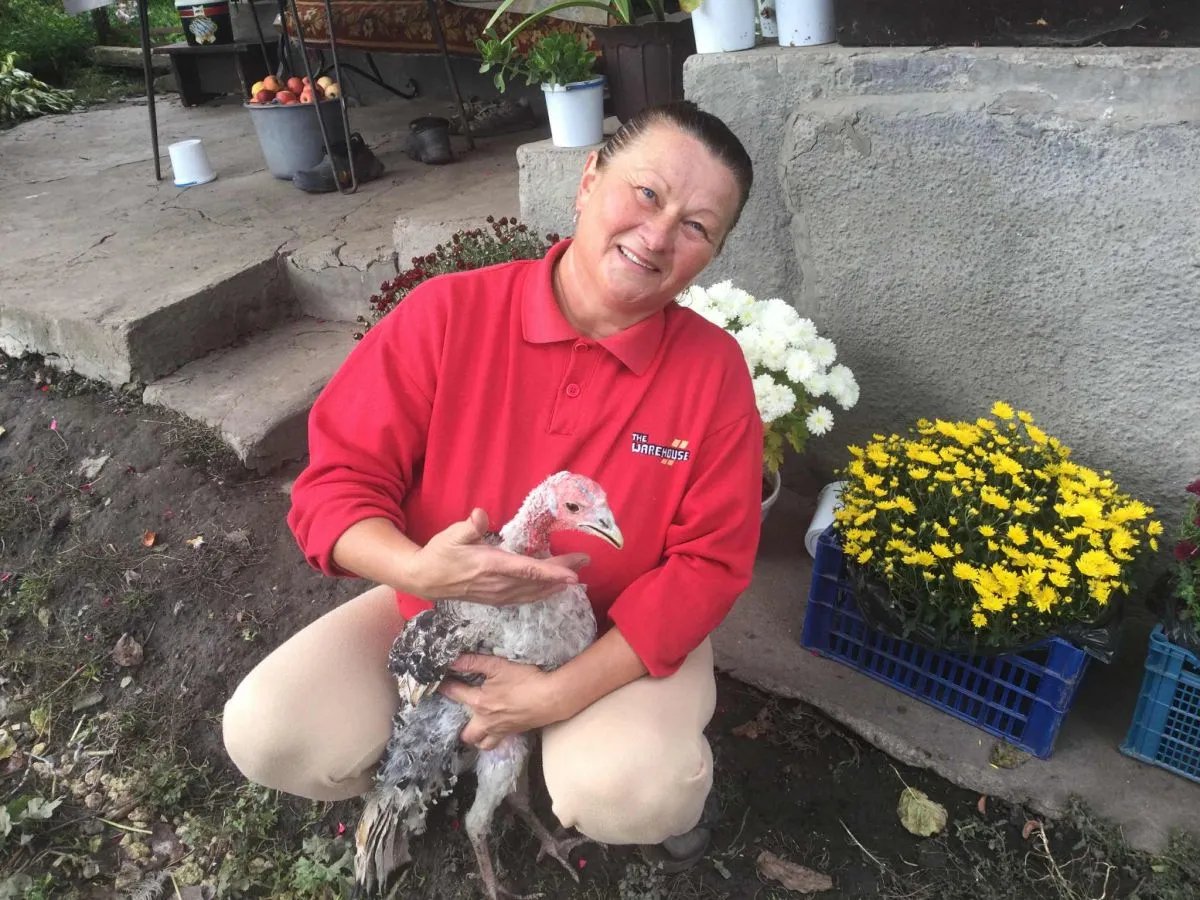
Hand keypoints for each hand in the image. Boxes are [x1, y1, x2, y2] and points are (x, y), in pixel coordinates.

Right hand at [402, 508, 588, 605]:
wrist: (425, 580)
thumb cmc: (439, 553)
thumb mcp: (451, 535)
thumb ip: (469, 526)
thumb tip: (481, 515)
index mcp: (490, 566)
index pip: (527, 571)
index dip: (551, 573)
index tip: (573, 574)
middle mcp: (498, 584)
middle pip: (537, 581)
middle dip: (563, 572)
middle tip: (586, 561)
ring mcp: (498, 595)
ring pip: (534, 593)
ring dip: (556, 585)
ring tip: (577, 575)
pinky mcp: (497, 600)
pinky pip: (525, 598)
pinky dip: (543, 594)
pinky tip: (554, 590)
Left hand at [437, 654, 563, 749]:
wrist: (551, 698)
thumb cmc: (525, 680)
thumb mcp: (499, 666)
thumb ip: (474, 662)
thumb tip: (453, 660)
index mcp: (480, 703)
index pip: (455, 695)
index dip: (445, 687)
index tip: (440, 683)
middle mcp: (487, 721)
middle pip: (467, 734)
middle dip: (460, 727)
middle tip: (461, 715)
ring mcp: (501, 730)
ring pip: (482, 743)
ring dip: (477, 737)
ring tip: (478, 726)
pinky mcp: (514, 732)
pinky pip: (499, 741)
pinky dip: (494, 738)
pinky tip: (497, 727)